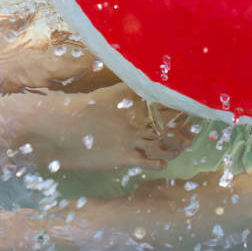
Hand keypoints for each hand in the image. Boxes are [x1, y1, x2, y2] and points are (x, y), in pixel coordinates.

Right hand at [21, 84, 197, 171]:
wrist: (54, 130)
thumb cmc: (72, 111)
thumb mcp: (99, 97)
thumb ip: (119, 93)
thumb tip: (137, 88)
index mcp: (127, 97)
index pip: (160, 96)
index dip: (177, 99)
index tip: (191, 98)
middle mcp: (133, 117)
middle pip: (167, 118)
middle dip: (183, 121)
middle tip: (197, 122)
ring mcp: (130, 138)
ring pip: (163, 141)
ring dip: (177, 143)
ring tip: (186, 143)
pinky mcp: (123, 158)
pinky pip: (148, 161)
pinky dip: (159, 162)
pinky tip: (165, 163)